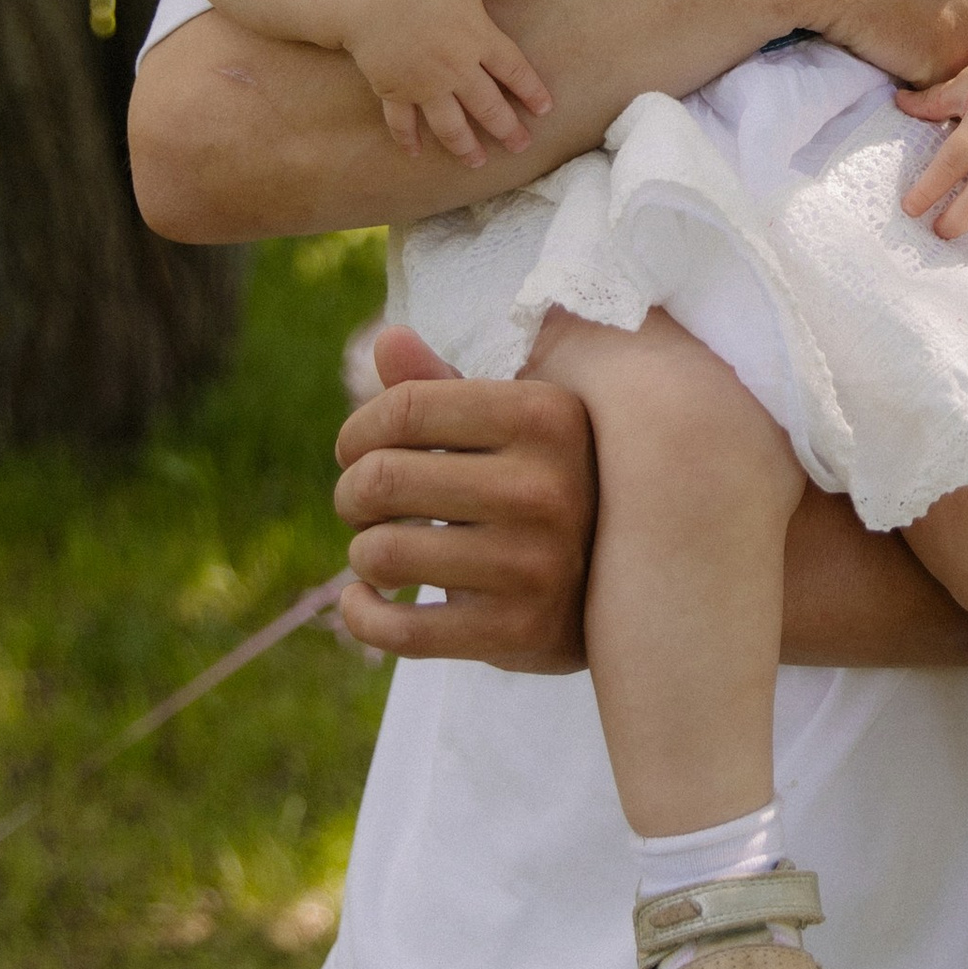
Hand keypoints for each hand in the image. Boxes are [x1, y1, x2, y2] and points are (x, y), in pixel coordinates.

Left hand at [335, 324, 595, 668]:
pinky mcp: (519, 630)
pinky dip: (361, 614)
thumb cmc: (541, 488)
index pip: (405, 408)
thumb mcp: (509, 428)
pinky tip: (365, 600)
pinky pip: (398, 628)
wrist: (614, 590)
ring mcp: (536, 564)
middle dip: (352, 493)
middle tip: (364, 506)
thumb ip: (443, 386)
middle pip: (382, 478)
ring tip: (381, 550)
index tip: (357, 450)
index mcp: (548, 416)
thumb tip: (387, 338)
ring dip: (362, 553)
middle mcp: (548, 488)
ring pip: (382, 553)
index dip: (359, 430)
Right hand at [347, 0, 551, 164]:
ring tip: (477, 162)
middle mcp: (454, 67)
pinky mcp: (392, 90)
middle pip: (488, 106)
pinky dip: (408, 139)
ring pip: (450, 124)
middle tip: (521, 147)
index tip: (545, 110)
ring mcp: (423, 83)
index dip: (531, 91)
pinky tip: (416, 154)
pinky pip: (403, 122)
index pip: (514, 70)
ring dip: (465, 146)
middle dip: (507, 129)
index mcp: (477, 37)